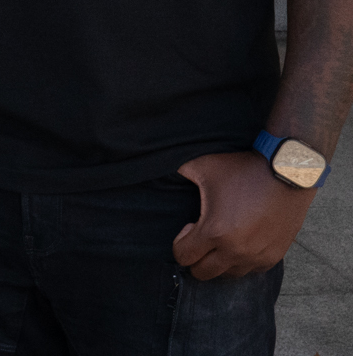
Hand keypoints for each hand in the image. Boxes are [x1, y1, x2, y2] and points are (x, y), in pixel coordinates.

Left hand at [172, 150, 316, 278]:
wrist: (288, 172)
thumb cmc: (242, 169)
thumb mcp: (203, 166)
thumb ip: (178, 172)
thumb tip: (152, 166)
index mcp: (215, 232)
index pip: (183, 257)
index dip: (180, 242)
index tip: (191, 225)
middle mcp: (236, 251)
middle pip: (203, 273)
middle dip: (196, 258)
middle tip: (202, 237)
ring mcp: (257, 256)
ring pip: (227, 275)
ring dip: (219, 261)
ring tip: (222, 238)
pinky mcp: (274, 257)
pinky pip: (250, 271)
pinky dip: (241, 261)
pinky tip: (241, 241)